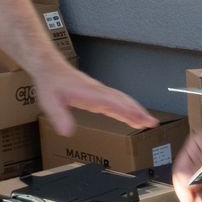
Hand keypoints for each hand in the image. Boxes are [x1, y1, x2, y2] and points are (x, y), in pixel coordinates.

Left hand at [31, 63, 155, 137]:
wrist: (49, 68)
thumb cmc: (51, 83)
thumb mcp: (50, 102)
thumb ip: (59, 117)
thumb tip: (67, 132)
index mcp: (90, 93)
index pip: (113, 103)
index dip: (128, 111)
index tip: (141, 118)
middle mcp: (98, 92)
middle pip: (123, 101)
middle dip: (138, 112)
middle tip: (152, 122)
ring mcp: (99, 93)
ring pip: (122, 101)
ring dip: (136, 111)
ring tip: (148, 122)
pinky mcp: (97, 95)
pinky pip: (115, 103)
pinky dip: (126, 110)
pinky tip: (131, 117)